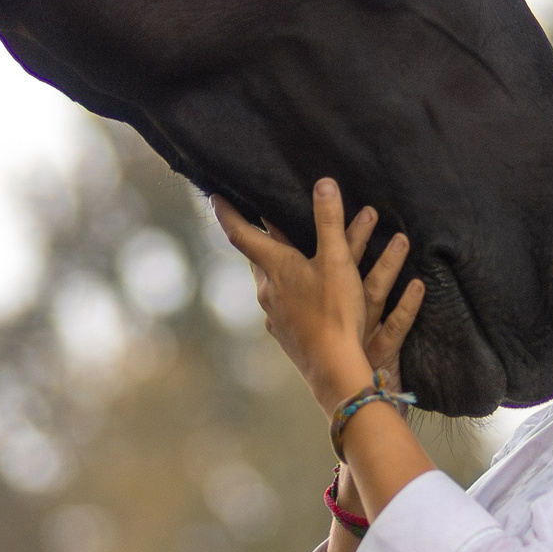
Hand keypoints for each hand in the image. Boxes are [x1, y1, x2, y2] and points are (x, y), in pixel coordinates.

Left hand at [214, 179, 427, 411]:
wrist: (333, 368)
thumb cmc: (335, 311)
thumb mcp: (337, 261)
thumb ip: (330, 221)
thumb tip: (323, 183)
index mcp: (274, 266)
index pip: (241, 233)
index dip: (228, 213)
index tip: (215, 197)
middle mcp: (266, 289)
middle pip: (255, 257)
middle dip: (257, 239)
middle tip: (259, 223)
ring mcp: (272, 313)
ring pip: (267, 281)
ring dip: (274, 266)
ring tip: (286, 256)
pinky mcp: (283, 333)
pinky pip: (280, 303)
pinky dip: (286, 290)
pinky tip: (302, 296)